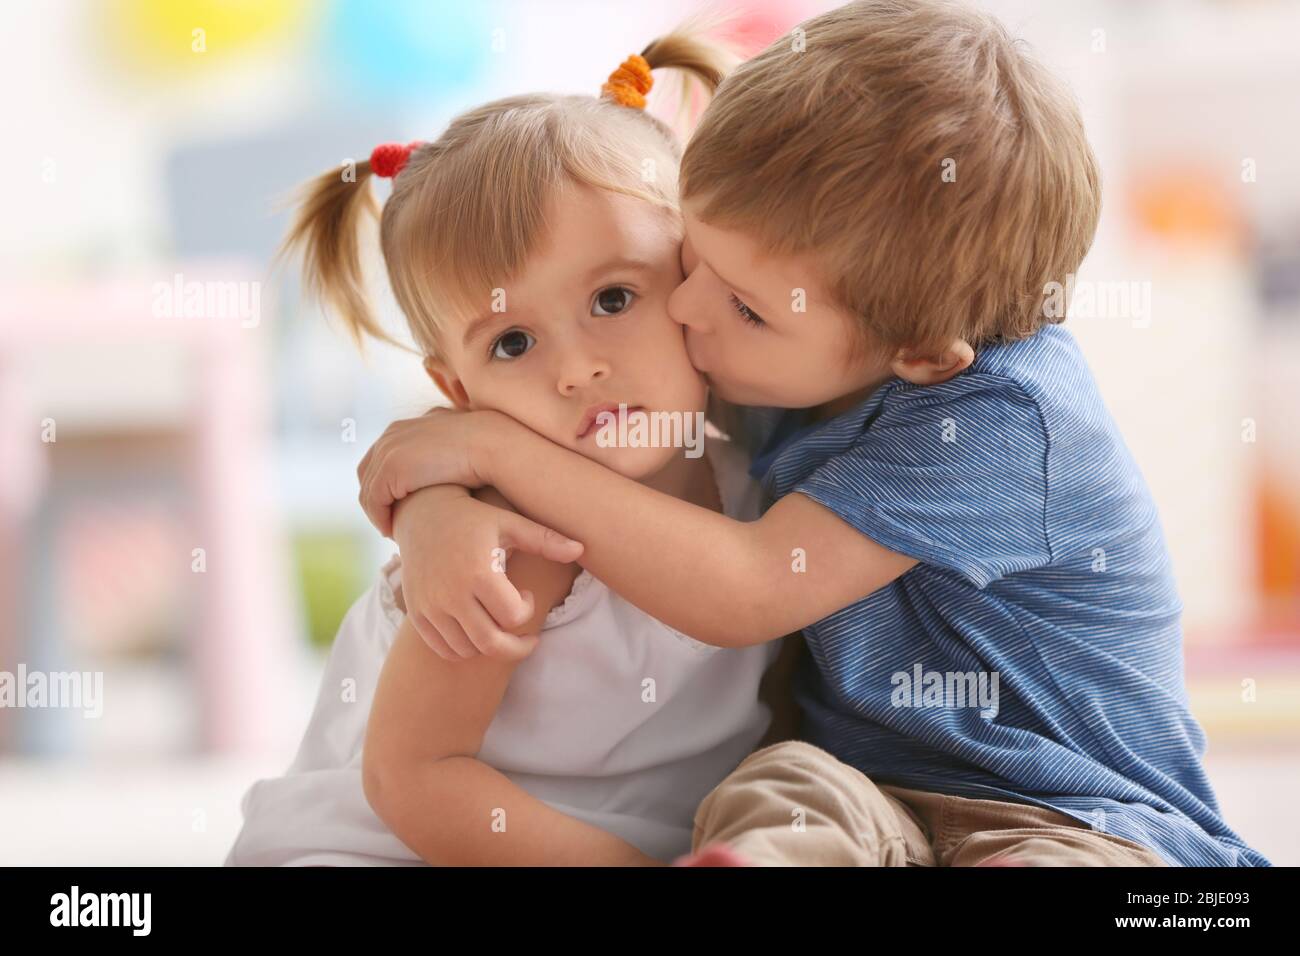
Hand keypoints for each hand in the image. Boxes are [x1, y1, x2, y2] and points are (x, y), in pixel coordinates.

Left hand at [358, 407, 505, 536]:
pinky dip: (380, 519)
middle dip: (375, 499)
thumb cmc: (485, 451)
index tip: (397, 506)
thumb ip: (445, 457)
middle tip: (389, 523)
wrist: (490, 444)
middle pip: (368, 472)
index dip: (384, 483)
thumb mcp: (458, 450)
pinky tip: (394, 532)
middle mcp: (393, 434)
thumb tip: (449, 472)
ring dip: (378, 513)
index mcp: (408, 426)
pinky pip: (374, 501)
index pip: (381, 457)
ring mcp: (389, 450)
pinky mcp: (390, 468)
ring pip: (369, 489)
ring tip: (392, 532)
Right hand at [392, 486, 582, 660]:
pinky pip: (444, 649)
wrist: (422, 515)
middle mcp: (451, 593)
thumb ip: (545, 539)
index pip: (512, 616)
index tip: (526, 595)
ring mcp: (430, 606)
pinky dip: (464, 649)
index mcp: (478, 572)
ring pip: (467, 650)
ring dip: (490, 646)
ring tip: (499, 625)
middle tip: (528, 639)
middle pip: (491, 644)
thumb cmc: (474, 519)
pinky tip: (476, 629)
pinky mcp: (417, 613)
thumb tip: (582, 548)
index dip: (527, 610)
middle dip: (517, 648)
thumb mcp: (509, 523)